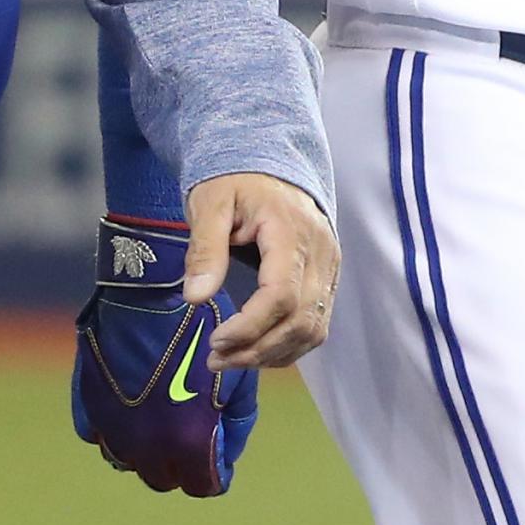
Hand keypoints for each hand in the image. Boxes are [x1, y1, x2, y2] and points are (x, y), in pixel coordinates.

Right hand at [72, 216, 258, 496]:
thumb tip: (226, 443)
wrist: (148, 288)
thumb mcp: (234, 374)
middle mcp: (145, 444)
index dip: (214, 471)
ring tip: (159, 420)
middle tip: (189, 436)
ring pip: (128, 460)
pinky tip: (130, 406)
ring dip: (145, 449)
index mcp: (186, 441)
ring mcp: (111, 425)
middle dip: (180, 464)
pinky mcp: (88, 404)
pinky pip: (99, 434)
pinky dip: (115, 428)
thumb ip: (236, 418)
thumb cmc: (200, 328)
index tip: (216, 455)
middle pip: (163, 478)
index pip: (204, 484)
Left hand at [184, 170, 336, 369]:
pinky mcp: (328, 279)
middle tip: (216, 359)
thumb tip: (195, 298)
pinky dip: (288, 346)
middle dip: (258, 349)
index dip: (250, 326)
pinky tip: (257, 350)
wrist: (269, 165)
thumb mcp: (210, 204)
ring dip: (273, 354)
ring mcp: (329, 268)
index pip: (281, 294)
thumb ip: (205, 250)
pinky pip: (316, 324)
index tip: (216, 340)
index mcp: (291, 231)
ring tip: (231, 359)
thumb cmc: (236, 181)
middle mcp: (320, 253)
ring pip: (313, 329)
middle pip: (300, 319)